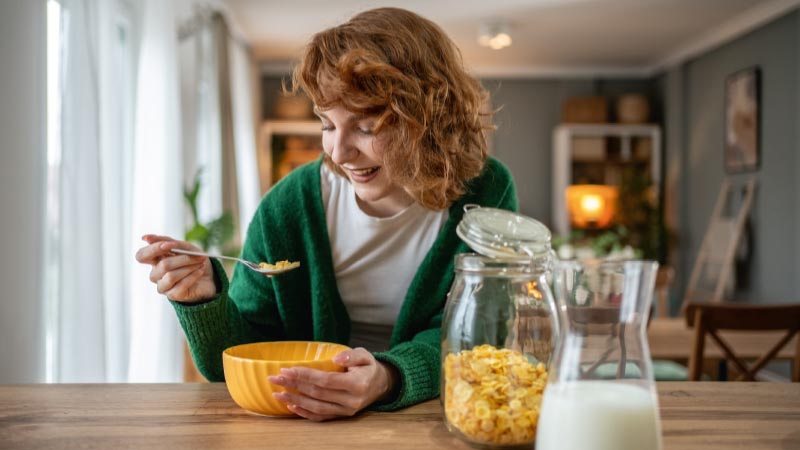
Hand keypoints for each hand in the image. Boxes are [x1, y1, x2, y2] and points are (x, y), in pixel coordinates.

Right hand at [134, 234, 215, 302]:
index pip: (141, 256)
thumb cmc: (193, 260)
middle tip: (199, 255)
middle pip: (163, 265)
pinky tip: (200, 270)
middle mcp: (156, 274)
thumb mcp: (183, 247)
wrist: (209, 277)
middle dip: (183, 258)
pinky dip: (193, 275)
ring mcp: (163, 286)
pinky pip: (181, 285)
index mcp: (155, 260)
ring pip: (171, 276)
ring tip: (201, 262)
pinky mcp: (173, 295)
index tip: (169, 245)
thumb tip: (145, 238)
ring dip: (190, 267)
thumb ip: (166, 241)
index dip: (153, 249)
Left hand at [268, 347, 397, 420]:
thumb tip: (336, 358)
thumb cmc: (368, 367)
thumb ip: (352, 355)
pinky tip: (291, 406)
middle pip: (317, 394)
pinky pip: (321, 417)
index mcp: (357, 384)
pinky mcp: (342, 416)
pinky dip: (304, 413)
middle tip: (275, 378)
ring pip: (316, 407)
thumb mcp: (365, 355)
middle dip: (294, 385)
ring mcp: (346, 411)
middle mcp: (351, 400)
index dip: (305, 375)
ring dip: (295, 400)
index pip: (326, 380)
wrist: (380, 385)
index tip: (287, 369)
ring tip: (277, 394)